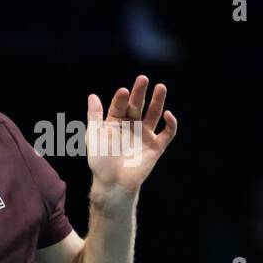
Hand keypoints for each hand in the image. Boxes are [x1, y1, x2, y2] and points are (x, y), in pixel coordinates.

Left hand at [86, 75, 177, 193]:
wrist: (112, 183)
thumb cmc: (100, 162)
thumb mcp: (94, 136)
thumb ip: (94, 116)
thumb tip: (92, 95)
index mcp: (115, 123)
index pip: (119, 106)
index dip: (121, 98)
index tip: (123, 91)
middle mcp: (131, 126)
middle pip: (137, 106)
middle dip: (140, 93)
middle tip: (143, 79)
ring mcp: (145, 135)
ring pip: (154, 114)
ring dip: (158, 101)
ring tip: (160, 87)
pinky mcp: (156, 146)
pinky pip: (167, 133)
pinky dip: (170, 123)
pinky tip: (168, 114)